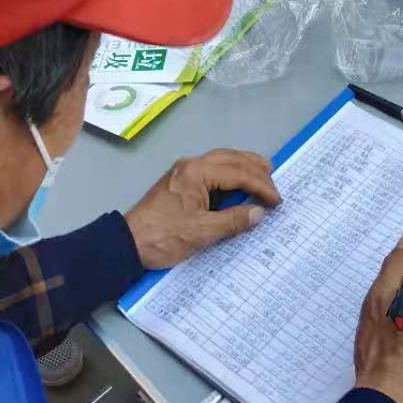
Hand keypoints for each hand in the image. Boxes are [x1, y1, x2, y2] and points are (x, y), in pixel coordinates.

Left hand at [123, 150, 280, 270]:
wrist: (126, 244)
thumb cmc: (163, 236)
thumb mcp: (201, 232)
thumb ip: (232, 221)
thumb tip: (259, 213)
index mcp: (197, 172)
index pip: (237, 172)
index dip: (260, 185)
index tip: (277, 201)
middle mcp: (192, 165)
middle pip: (230, 158)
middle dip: (255, 168)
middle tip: (275, 180)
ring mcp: (185, 172)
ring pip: (222, 161)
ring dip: (243, 168)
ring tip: (262, 177)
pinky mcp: (181, 183)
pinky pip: (213, 170)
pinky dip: (230, 175)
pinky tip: (238, 186)